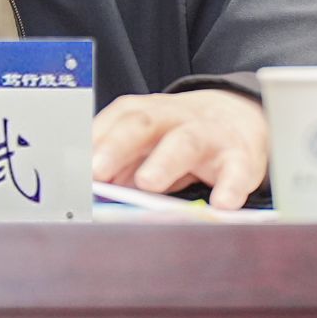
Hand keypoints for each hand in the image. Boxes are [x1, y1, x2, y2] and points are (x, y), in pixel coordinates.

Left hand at [91, 88, 269, 209]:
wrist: (242, 117)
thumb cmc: (183, 135)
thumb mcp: (150, 141)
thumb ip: (121, 163)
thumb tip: (90, 190)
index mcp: (148, 113)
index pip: (117, 119)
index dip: (94, 140)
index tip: (74, 166)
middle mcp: (175, 118)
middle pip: (143, 124)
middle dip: (118, 145)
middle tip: (97, 170)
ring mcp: (209, 136)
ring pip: (186, 142)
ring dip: (164, 162)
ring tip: (148, 183)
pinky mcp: (240, 158)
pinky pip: (236, 171)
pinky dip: (229, 187)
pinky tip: (221, 204)